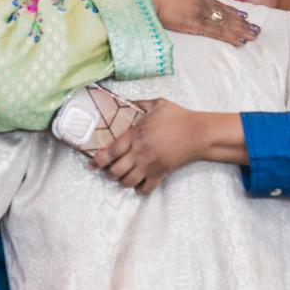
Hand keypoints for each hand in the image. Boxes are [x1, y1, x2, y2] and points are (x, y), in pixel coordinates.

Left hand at [89, 98, 203, 194]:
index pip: (110, 152)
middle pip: (115, 171)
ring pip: (127, 181)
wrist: (198, 133)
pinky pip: (145, 189)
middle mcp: (139, 153)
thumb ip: (138, 104)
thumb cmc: (178, 117)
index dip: (97, 160)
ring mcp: (150, 166)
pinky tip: (137, 183)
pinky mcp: (161, 174)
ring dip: (120, 180)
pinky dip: (138, 189)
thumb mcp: (156, 104)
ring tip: (120, 175)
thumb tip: (124, 101)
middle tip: (105, 169)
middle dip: (107, 172)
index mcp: (135, 136)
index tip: (90, 164)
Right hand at [141, 0, 258, 46]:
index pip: (215, 3)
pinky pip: (216, 31)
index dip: (229, 9)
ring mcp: (198, 13)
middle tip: (254, 27)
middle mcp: (198, 3)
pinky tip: (240, 40)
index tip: (241, 14)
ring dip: (240, 30)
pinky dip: (230, 36)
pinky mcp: (194, 24)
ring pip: (225, 22)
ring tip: (253, 35)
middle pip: (224, 13)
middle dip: (240, 21)